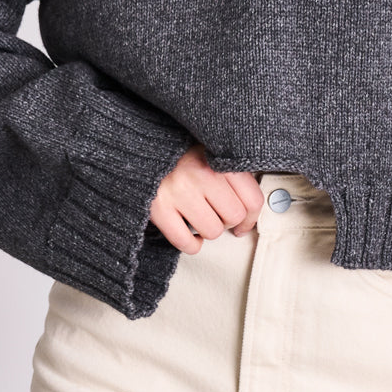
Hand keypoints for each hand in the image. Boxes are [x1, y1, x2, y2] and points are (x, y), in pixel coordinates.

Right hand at [148, 143, 263, 253]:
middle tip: (216, 213)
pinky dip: (191, 244)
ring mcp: (179, 191)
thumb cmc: (179, 151)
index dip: (251, 217)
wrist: (139, 147)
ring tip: (199, 217)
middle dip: (227, 221)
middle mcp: (201, 174)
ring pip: (212, 231)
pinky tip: (188, 233)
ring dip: (207, 230)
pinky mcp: (158, 208)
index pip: (252, 199)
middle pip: (234, 217)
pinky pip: (186, 242)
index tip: (243, 222)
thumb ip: (232, 170)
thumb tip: (251, 207)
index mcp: (218, 158)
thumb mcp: (209, 149)